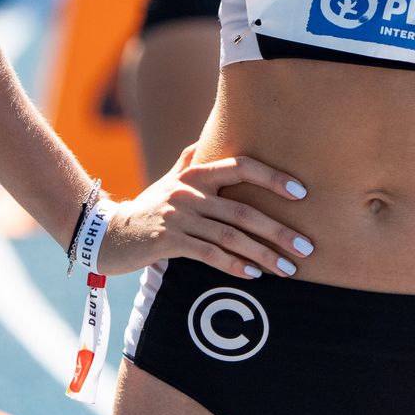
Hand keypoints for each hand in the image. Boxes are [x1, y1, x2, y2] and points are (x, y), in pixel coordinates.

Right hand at [96, 142, 314, 279]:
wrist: (108, 233)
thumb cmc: (148, 206)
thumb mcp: (170, 179)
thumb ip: (190, 160)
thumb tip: (204, 139)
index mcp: (196, 174)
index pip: (242, 167)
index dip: (273, 178)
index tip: (302, 193)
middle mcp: (190, 192)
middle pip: (244, 211)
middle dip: (279, 231)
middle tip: (306, 247)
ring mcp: (179, 217)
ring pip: (231, 236)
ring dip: (263, 254)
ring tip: (288, 268)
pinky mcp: (169, 241)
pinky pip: (209, 254)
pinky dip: (234, 265)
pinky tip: (254, 275)